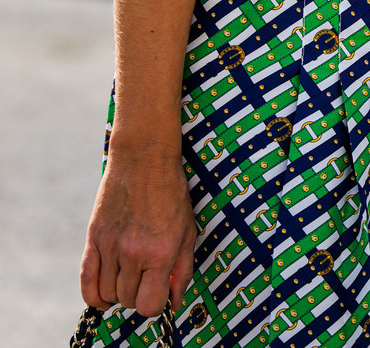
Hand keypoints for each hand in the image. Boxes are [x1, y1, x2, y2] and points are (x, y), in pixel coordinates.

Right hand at [81, 145, 196, 316]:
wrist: (144, 160)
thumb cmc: (172, 194)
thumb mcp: (188, 230)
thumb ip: (183, 269)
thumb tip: (176, 301)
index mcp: (162, 252)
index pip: (150, 305)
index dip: (156, 305)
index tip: (159, 294)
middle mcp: (134, 253)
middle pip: (128, 300)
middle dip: (138, 295)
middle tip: (146, 278)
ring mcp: (110, 246)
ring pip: (108, 293)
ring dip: (118, 292)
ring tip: (130, 276)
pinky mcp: (93, 239)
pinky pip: (86, 281)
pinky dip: (93, 295)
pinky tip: (103, 295)